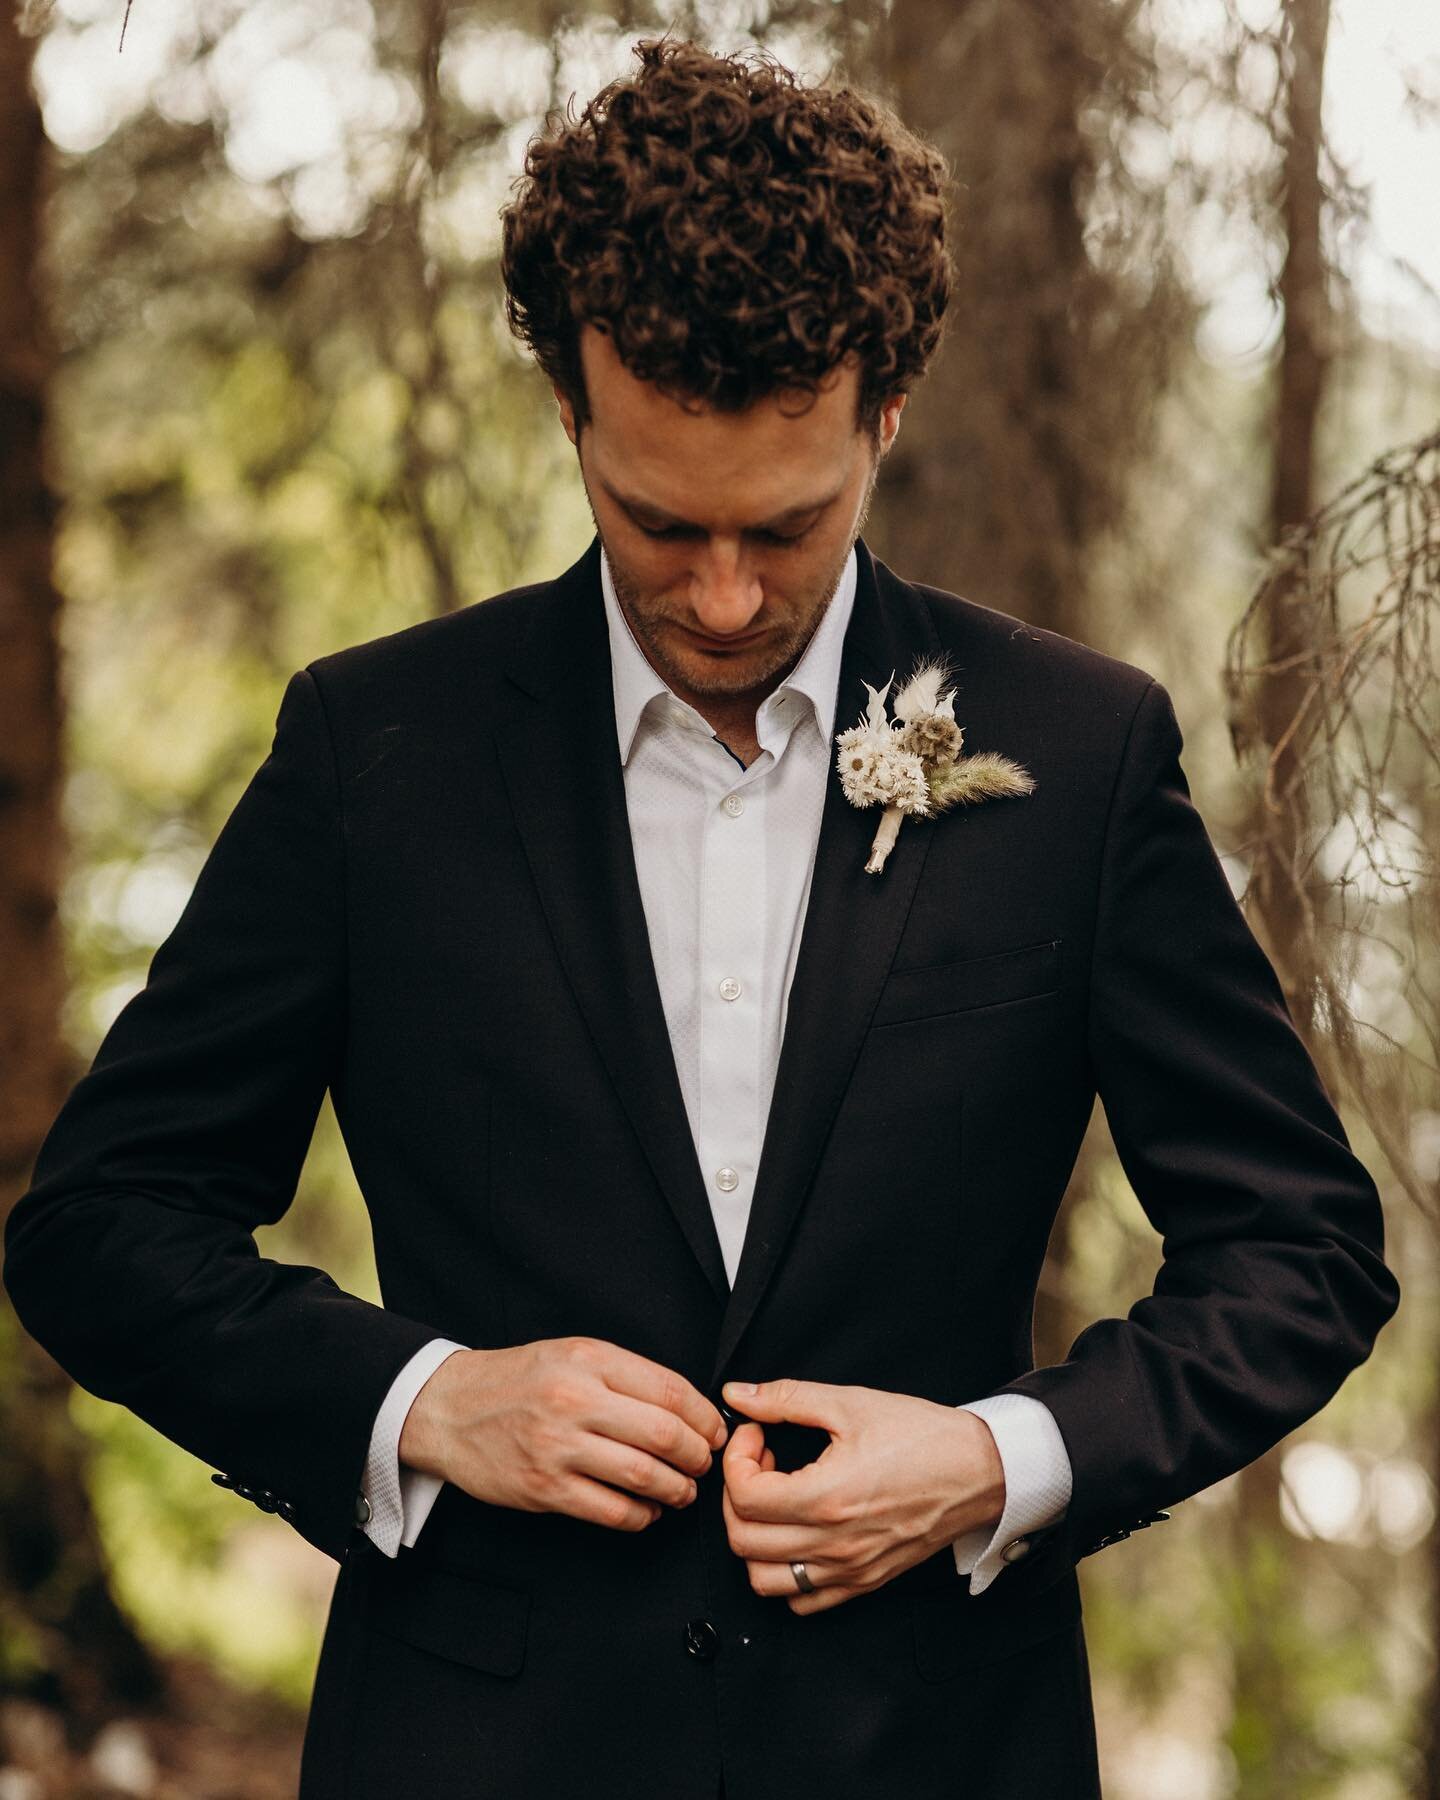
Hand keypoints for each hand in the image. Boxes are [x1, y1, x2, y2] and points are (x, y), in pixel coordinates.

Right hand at [399, 1337, 727, 1532]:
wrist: (450, 1408)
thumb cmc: (520, 1380)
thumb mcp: (573, 1354)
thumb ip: (626, 1375)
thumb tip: (690, 1407)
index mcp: (588, 1360)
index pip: (670, 1391)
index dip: (705, 1417)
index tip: (716, 1431)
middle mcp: (574, 1401)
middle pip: (664, 1435)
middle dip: (697, 1456)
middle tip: (704, 1464)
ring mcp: (558, 1447)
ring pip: (643, 1476)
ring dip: (677, 1490)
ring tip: (683, 1491)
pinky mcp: (544, 1489)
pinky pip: (611, 1511)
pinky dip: (641, 1517)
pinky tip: (648, 1512)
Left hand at [720, 1378, 1004, 1613]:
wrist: (979, 1470)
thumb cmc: (921, 1436)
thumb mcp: (850, 1404)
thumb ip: (785, 1398)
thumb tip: (738, 1394)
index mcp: (827, 1498)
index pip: (744, 1497)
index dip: (736, 1459)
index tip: (755, 1435)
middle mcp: (834, 1544)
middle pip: (743, 1541)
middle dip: (736, 1495)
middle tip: (760, 1462)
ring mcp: (849, 1570)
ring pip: (764, 1580)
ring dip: (754, 1539)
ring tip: (774, 1500)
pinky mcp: (864, 1582)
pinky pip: (802, 1600)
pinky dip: (784, 1573)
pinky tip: (796, 1532)